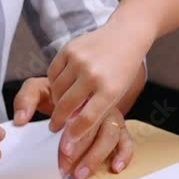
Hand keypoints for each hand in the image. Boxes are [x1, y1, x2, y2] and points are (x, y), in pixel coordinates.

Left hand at [14, 78, 133, 178]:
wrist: (74, 91)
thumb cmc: (55, 94)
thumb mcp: (38, 89)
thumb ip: (26, 99)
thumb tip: (20, 120)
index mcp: (79, 96)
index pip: (79, 113)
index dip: (71, 133)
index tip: (61, 148)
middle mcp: (97, 106)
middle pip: (96, 127)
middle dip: (81, 150)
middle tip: (66, 167)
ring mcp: (110, 117)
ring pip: (111, 135)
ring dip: (97, 156)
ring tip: (81, 173)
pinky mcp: (119, 130)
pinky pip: (127, 141)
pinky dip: (124, 154)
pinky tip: (115, 168)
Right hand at [47, 25, 145, 142]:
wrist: (125, 36)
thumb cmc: (122, 70)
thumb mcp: (117, 94)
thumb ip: (97, 110)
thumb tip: (72, 129)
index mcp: (110, 89)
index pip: (87, 119)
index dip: (74, 134)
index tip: (66, 143)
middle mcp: (94, 74)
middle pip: (67, 106)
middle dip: (58, 121)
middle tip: (54, 127)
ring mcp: (80, 60)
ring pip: (56, 90)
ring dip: (56, 101)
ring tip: (59, 106)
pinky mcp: (69, 49)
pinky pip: (52, 73)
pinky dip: (54, 83)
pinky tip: (60, 87)